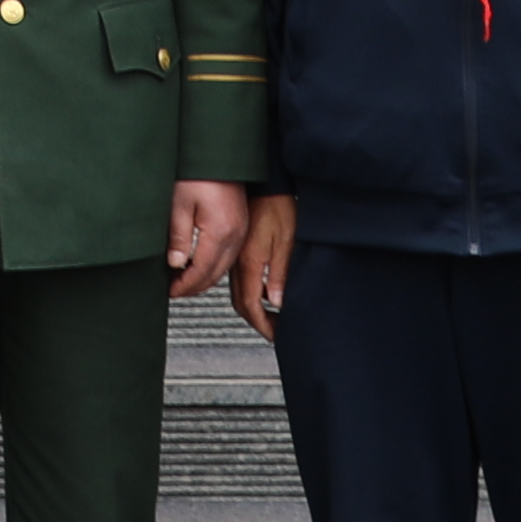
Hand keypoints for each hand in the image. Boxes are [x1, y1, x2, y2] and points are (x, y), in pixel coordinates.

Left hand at [163, 177, 251, 299]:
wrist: (220, 153)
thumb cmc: (199, 172)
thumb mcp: (179, 203)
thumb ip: (178, 237)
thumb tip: (174, 263)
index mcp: (220, 232)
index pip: (201, 271)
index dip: (184, 285)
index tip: (170, 290)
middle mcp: (235, 235)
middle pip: (215, 274)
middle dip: (194, 286)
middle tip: (175, 290)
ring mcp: (241, 230)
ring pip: (224, 267)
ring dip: (204, 278)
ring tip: (184, 280)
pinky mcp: (241, 224)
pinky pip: (229, 255)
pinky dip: (214, 266)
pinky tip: (200, 263)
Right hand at [231, 191, 297, 341]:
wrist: (265, 186)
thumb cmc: (278, 207)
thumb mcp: (286, 241)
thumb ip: (279, 274)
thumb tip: (278, 302)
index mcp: (250, 262)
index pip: (252, 306)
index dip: (264, 325)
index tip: (276, 335)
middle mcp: (237, 263)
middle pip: (240, 304)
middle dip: (257, 322)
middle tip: (274, 331)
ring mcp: (235, 258)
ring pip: (237, 294)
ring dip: (252, 310)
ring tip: (271, 317)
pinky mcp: (237, 252)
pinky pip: (238, 281)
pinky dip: (249, 295)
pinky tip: (263, 294)